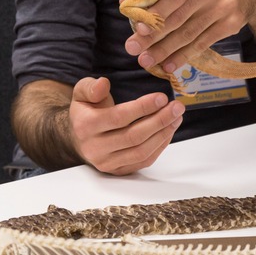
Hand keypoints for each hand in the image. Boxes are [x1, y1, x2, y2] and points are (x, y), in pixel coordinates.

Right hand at [69, 77, 184, 174]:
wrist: (78, 138)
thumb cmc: (86, 111)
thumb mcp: (82, 93)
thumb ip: (92, 87)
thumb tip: (103, 83)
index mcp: (86, 126)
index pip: (118, 118)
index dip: (142, 108)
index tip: (162, 97)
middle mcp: (95, 148)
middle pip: (133, 137)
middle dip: (159, 121)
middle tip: (177, 107)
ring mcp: (107, 163)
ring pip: (141, 152)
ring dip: (163, 134)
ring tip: (177, 118)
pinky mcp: (118, 171)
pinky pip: (144, 161)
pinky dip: (160, 146)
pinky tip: (168, 131)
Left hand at [124, 0, 255, 75]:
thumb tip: (126, 3)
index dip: (155, 11)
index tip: (136, 26)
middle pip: (178, 17)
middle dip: (153, 36)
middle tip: (133, 49)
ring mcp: (223, 8)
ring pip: (188, 33)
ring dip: (165, 50)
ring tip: (146, 61)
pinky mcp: (231, 24)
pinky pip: (202, 43)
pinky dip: (184, 56)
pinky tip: (168, 64)